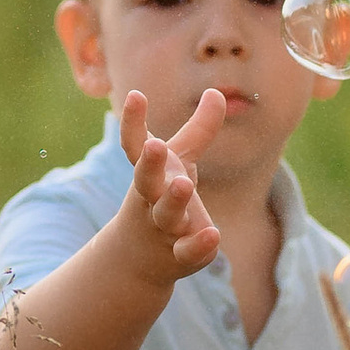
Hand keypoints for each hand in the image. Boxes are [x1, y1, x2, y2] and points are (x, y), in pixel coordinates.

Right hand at [118, 86, 224, 278]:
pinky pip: (187, 251)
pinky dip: (198, 245)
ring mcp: (163, 227)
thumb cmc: (161, 197)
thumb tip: (216, 91)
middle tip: (155, 146)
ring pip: (166, 214)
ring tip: (183, 185)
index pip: (135, 146)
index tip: (135, 95)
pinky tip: (212, 234)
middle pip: (145, 181)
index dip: (133, 121)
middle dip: (150, 165)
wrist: (138, 258)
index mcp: (147, 173)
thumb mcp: (180, 162)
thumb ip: (199, 129)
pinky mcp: (180, 254)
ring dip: (173, 200)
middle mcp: (150, 199)